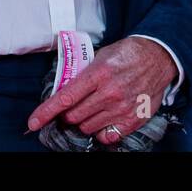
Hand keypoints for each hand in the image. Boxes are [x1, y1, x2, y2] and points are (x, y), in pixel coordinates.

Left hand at [26, 36, 175, 145]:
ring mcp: (122, 108)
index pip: (65, 98)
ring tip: (92, 107)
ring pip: (87, 127)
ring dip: (83, 121)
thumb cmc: (127, 54)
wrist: (158, 57)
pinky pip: (107, 136)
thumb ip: (82, 75)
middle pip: (73, 116)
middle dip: (67, 113)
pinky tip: (104, 117)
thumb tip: (62, 91)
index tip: (33, 122)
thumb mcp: (100, 56)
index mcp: (98, 73)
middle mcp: (109, 93)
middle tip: (73, 105)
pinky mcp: (133, 119)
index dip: (46, 112)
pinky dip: (101, 130)